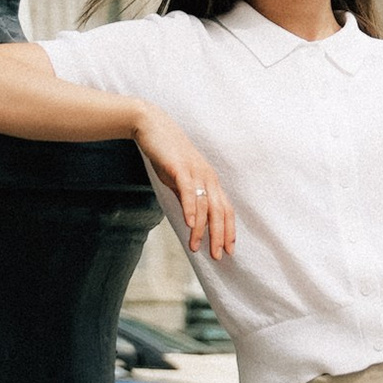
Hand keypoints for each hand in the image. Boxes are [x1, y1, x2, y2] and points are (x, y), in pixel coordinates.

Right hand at [132, 106, 234, 258]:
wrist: (153, 127)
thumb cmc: (167, 154)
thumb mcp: (179, 180)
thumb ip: (187, 197)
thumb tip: (191, 218)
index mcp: (210, 180)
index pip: (225, 209)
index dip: (228, 230)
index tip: (229, 250)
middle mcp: (208, 177)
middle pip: (220, 210)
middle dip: (220, 235)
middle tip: (218, 256)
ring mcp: (195, 172)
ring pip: (204, 205)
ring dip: (202, 228)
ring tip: (197, 247)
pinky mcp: (180, 168)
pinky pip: (188, 192)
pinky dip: (190, 209)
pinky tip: (189, 225)